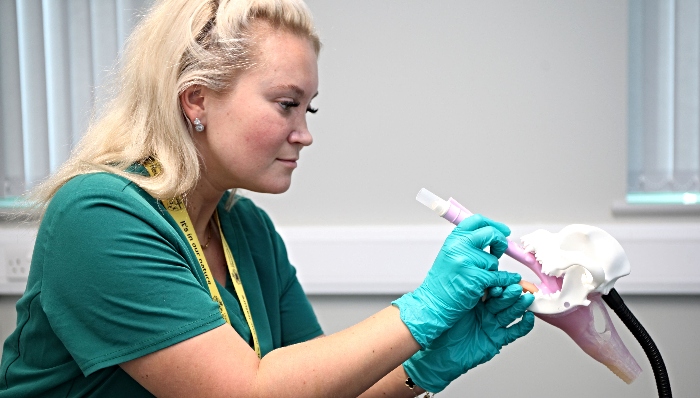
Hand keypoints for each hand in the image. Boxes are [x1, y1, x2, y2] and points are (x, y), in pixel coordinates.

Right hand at [393, 214, 519, 347]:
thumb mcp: (451, 255)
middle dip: (500, 242)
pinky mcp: (476, 277)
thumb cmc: (443, 282)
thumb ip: (468, 244)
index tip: (503, 230)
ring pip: (494, 261)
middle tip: (501, 249)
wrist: (433, 303)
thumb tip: (493, 235)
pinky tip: (502, 283)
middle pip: (491, 234)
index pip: (477, 221)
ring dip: (492, 271)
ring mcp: (467, 261)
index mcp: (453, 239)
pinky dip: (504, 281)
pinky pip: (499, 276)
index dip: (494, 224)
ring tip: (477, 279)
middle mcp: (459, 246)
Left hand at [404, 284, 535, 392]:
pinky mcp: (496, 339)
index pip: (492, 290)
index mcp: (476, 302)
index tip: (508, 277)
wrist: (439, 354)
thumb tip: (481, 276)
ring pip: (510, 314)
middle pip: (503, 301)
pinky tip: (529, 317)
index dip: (501, 284)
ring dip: (520, 306)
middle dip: (511, 294)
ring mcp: (492, 325)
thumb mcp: (457, 306)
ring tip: (527, 298)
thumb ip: (471, 293)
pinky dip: (523, 325)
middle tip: (518, 287)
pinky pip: (513, 332)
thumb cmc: (442, 329)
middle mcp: (486, 312)